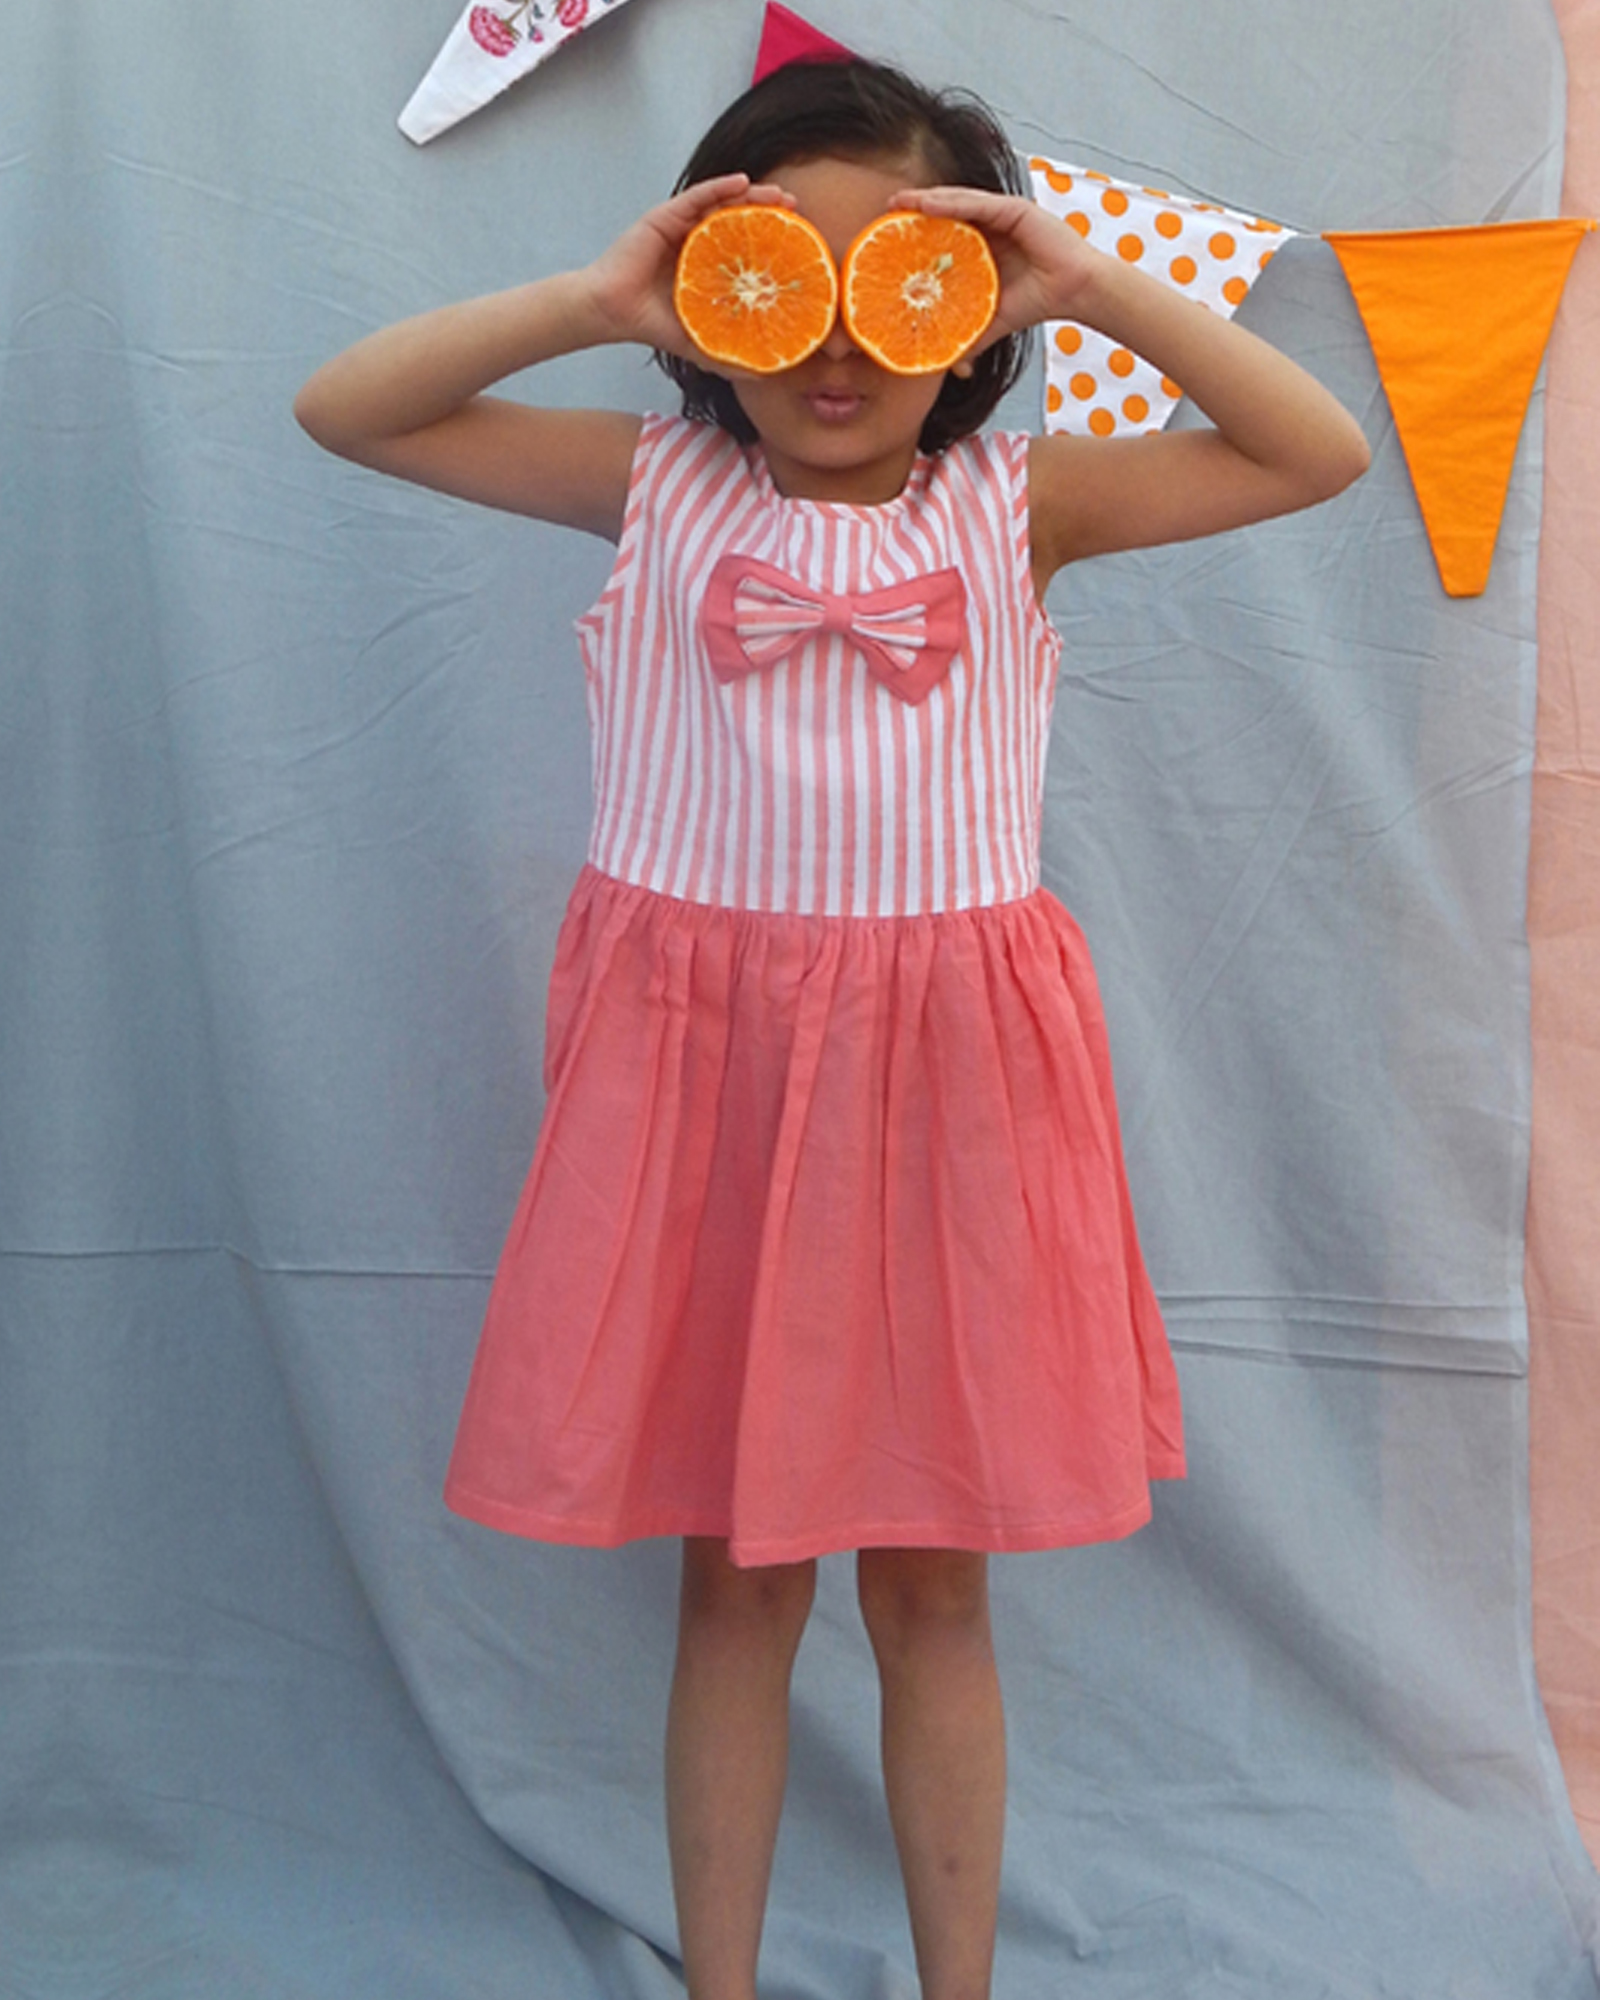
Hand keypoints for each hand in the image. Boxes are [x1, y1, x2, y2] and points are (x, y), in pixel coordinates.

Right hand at [582, 174, 797, 362]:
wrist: (613, 313)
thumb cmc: (651, 325)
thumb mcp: (700, 345)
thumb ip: (729, 357)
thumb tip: (766, 376)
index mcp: (707, 265)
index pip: (744, 245)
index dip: (770, 240)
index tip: (798, 239)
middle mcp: (696, 241)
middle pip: (738, 218)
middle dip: (768, 210)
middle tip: (795, 208)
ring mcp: (681, 226)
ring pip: (722, 202)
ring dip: (752, 194)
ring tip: (777, 195)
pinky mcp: (665, 216)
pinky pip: (697, 196)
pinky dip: (720, 186)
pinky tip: (743, 182)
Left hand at [890, 185, 1104, 350]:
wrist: (1073, 293)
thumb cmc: (1037, 302)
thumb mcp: (992, 321)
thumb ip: (970, 336)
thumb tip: (950, 366)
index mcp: (982, 247)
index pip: (944, 234)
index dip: (917, 234)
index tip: (888, 238)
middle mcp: (989, 226)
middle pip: (946, 213)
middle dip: (915, 211)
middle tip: (885, 210)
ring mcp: (1001, 215)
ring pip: (957, 203)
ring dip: (926, 200)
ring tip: (899, 202)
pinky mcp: (1013, 209)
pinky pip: (976, 203)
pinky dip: (950, 203)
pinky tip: (927, 204)